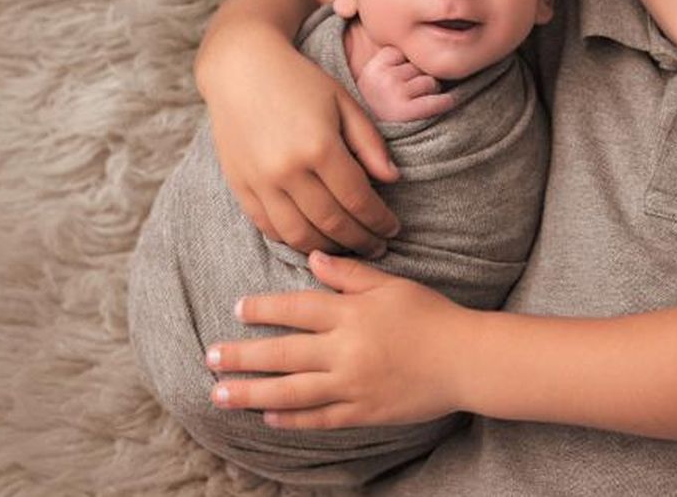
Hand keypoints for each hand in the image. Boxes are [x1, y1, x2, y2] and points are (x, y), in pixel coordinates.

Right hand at [201, 27, 401, 256]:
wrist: (240, 69)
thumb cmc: (299, 82)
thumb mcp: (343, 102)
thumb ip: (370, 143)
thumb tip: (393, 179)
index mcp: (320, 147)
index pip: (358, 199)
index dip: (379, 220)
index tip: (392, 229)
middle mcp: (288, 170)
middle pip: (332, 222)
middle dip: (360, 240)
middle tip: (377, 247)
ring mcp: (260, 182)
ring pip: (299, 234)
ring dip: (328, 247)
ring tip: (348, 247)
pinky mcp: (241, 187)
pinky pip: (269, 227)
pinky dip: (293, 241)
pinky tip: (313, 239)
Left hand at [206, 253, 470, 428]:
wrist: (467, 359)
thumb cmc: (432, 315)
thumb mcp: (393, 284)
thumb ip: (350, 274)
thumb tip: (314, 258)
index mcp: (352, 314)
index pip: (297, 309)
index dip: (264, 309)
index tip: (237, 308)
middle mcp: (346, 350)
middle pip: (283, 354)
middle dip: (242, 356)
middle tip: (209, 356)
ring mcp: (353, 385)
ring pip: (292, 392)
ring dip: (252, 393)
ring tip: (220, 394)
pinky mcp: (364, 412)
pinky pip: (320, 418)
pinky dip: (292, 419)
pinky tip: (268, 417)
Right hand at [356, 45, 455, 122]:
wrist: (369, 144)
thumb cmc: (379, 109)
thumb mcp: (375, 82)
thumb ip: (394, 62)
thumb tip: (430, 41)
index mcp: (373, 68)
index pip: (404, 51)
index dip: (409, 64)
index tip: (404, 76)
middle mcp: (382, 78)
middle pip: (419, 66)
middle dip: (420, 78)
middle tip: (410, 95)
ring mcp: (393, 93)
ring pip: (430, 82)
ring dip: (430, 91)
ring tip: (416, 103)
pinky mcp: (406, 111)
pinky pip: (437, 100)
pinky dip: (445, 102)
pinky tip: (447, 103)